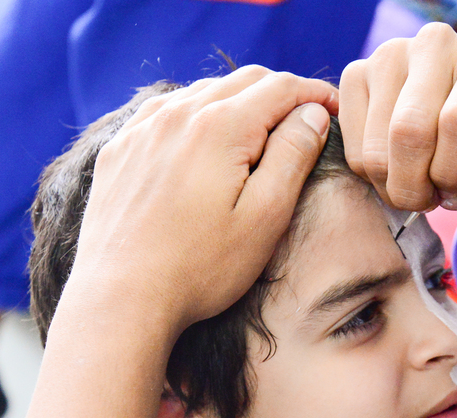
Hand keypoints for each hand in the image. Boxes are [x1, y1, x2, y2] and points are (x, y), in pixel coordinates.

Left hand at [69, 66, 338, 334]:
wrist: (120, 298)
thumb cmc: (200, 267)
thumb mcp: (265, 217)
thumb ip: (293, 156)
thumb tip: (313, 114)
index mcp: (220, 127)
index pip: (281, 87)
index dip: (316, 93)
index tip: (336, 109)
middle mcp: (177, 114)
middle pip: (243, 81)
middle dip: (281, 94)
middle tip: (306, 120)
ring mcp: (142, 129)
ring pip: (203, 92)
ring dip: (239, 102)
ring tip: (260, 133)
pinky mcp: (120, 150)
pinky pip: (165, 113)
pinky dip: (197, 117)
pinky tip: (205, 144)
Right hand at [340, 22, 456, 212]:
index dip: (454, 172)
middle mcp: (436, 43)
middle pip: (409, 132)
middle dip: (417, 187)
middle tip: (430, 201)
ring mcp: (389, 54)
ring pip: (376, 147)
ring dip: (394, 187)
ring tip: (417, 187)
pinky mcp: (356, 74)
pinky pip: (353, 147)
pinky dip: (372, 176)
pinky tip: (397, 169)